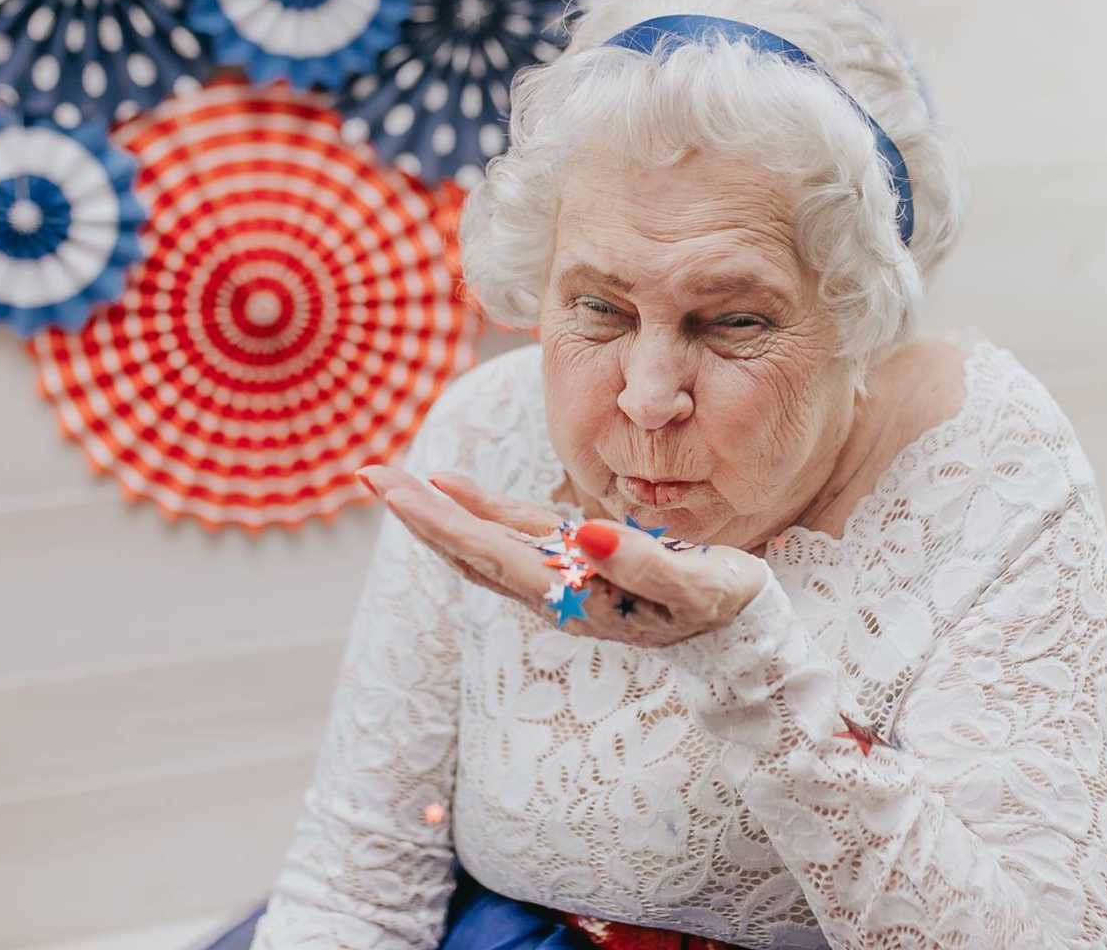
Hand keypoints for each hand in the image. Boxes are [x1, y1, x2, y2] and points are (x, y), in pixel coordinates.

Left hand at [356, 465, 767, 647]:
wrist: (739, 634)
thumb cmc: (723, 607)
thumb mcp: (695, 586)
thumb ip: (641, 564)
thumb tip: (584, 534)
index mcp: (574, 598)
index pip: (491, 554)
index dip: (441, 522)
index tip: (394, 488)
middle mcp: (554, 593)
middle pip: (471, 552)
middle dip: (418, 514)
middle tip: (367, 474)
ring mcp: (560, 579)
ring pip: (482, 546)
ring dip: (435, 515)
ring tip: (389, 479)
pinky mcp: (574, 563)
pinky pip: (514, 536)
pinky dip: (478, 512)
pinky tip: (449, 486)